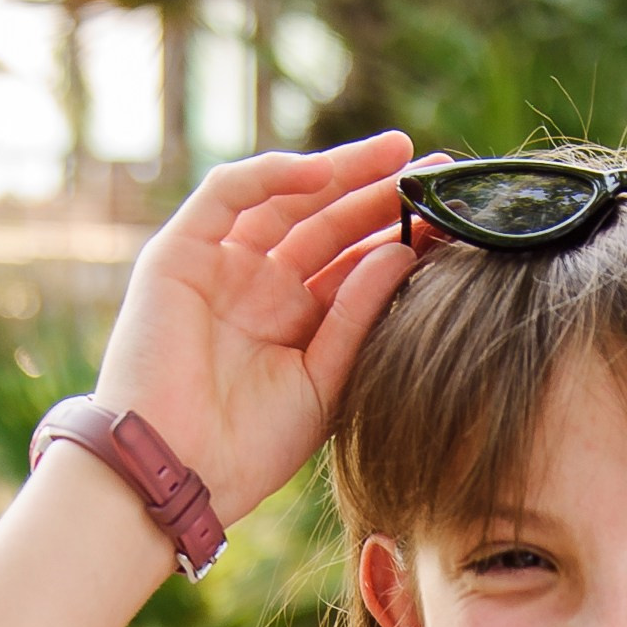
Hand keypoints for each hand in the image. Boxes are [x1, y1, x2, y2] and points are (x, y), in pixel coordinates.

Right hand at [90, 133, 428, 528]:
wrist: (176, 472)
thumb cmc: (248, 448)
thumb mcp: (324, 381)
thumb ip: (360, 316)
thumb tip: (405, 250)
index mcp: (294, 324)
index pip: (352, 264)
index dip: (397, 236)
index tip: (450, 216)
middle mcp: (258, 288)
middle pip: (326, 223)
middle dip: (378, 192)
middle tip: (435, 167)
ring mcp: (219, 266)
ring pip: (285, 199)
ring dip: (338, 172)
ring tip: (396, 154)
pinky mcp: (179, 253)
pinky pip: (227, 195)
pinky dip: (270, 176)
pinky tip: (322, 172)